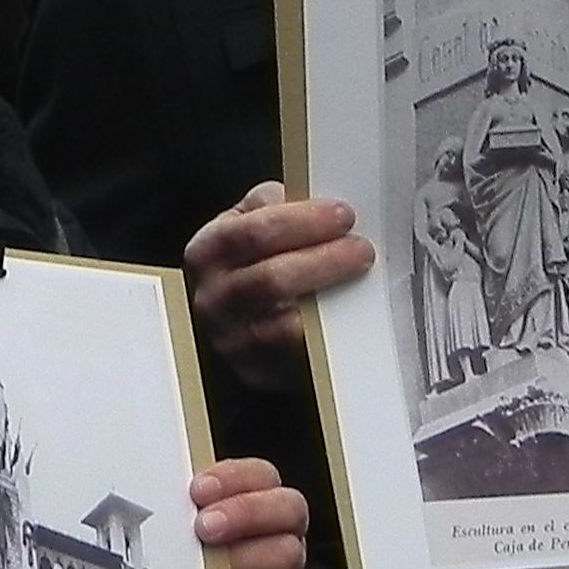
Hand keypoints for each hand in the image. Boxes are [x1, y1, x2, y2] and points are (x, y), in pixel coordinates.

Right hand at [184, 183, 375, 392]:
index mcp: (207, 252)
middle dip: (324, 261)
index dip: (303, 221)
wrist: (235, 318)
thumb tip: (307, 196)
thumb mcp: (246, 222)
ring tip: (361, 278)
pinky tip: (350, 315)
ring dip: (331, 301)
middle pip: (271, 280)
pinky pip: (298, 359)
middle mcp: (213, 300)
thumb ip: (271, 205)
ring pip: (285, 326)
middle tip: (361, 249)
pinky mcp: (257, 373)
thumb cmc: (249, 262)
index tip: (343, 214)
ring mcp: (232, 342)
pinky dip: (328, 337)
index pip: (253, 233)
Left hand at [192, 459, 307, 568]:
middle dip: (246, 512)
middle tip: (205, 527)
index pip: (261, 476)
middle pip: (289, 507)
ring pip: (287, 553)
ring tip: (207, 568)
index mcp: (257, 508)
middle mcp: (280, 537)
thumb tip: (155, 493)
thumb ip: (182, 514)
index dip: (233, 477)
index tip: (198, 490)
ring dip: (243, 557)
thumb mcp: (186, 542)